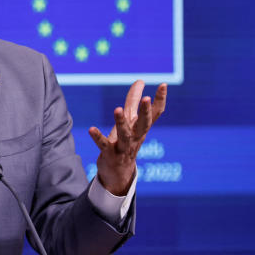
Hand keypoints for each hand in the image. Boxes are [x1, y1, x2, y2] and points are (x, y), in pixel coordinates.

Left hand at [88, 80, 166, 195]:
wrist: (119, 173)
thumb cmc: (126, 142)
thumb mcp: (130, 120)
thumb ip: (133, 100)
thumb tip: (140, 80)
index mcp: (141, 128)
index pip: (155, 114)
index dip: (160, 100)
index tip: (163, 85)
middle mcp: (136, 137)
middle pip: (144, 124)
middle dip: (145, 112)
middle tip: (146, 99)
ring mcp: (124, 147)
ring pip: (125, 135)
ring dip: (121, 122)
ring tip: (117, 109)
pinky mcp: (110, 154)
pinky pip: (104, 145)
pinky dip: (98, 137)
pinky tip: (91, 129)